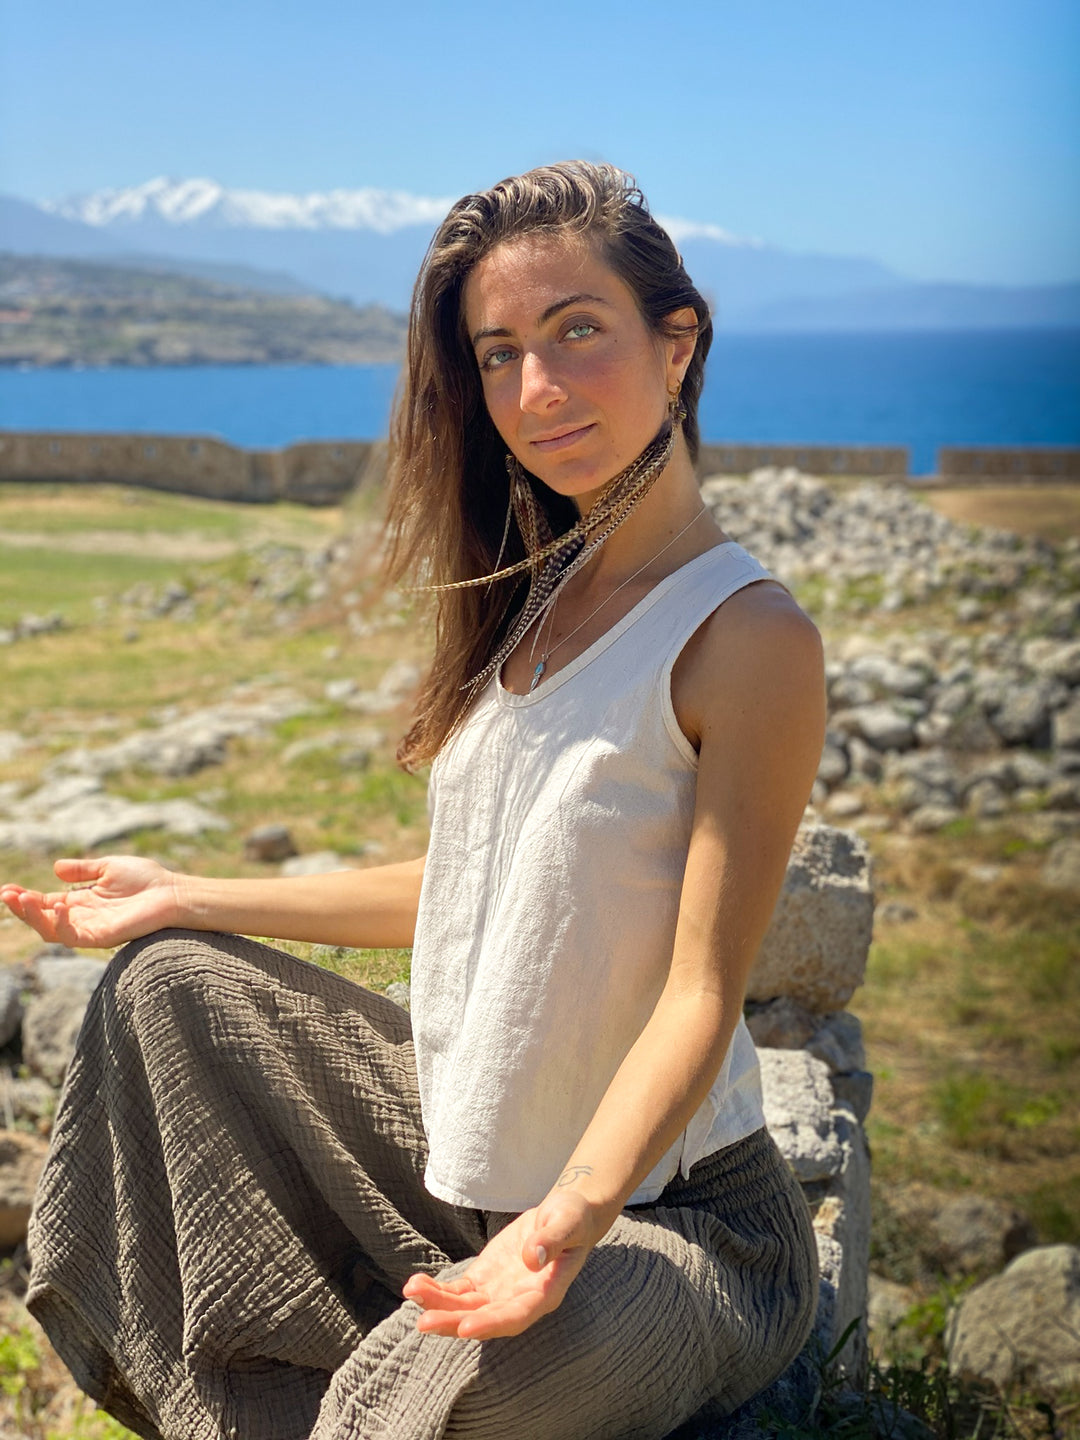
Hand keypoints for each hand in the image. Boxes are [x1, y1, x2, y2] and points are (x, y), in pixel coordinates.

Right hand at [0, 856, 184, 948]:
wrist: (172, 893)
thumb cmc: (146, 879)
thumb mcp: (108, 867)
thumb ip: (82, 869)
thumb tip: (55, 868)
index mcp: (82, 901)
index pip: (46, 903)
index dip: (26, 898)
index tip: (8, 888)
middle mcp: (82, 918)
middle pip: (43, 919)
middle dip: (22, 908)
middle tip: (6, 895)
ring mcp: (90, 929)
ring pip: (51, 931)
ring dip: (33, 917)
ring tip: (21, 900)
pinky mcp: (101, 938)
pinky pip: (73, 937)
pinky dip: (61, 924)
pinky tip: (59, 906)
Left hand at [402, 1189, 603, 1340]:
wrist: (565, 1216)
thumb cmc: (572, 1219)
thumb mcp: (567, 1222)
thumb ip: (552, 1239)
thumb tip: (532, 1257)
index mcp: (545, 1294)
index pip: (517, 1316)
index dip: (492, 1324)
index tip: (467, 1327)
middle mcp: (518, 1301)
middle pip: (484, 1319)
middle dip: (454, 1322)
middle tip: (424, 1322)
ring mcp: (499, 1293)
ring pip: (465, 1308)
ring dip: (439, 1306)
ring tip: (412, 1293)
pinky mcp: (485, 1279)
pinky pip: (458, 1291)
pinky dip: (437, 1290)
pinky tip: (415, 1285)